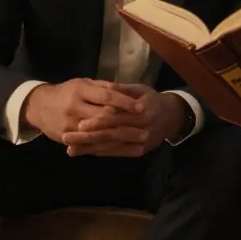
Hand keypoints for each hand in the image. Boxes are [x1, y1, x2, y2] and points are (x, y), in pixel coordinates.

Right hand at [22, 78, 147, 151]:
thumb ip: (102, 87)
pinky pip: (91, 146)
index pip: (106, 97)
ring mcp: (70, 126)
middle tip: (147, 128)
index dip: (125, 102)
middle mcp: (75, 109)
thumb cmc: (66, 92)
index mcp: (80, 91)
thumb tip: (123, 89)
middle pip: (105, 118)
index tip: (142, 106)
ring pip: (100, 135)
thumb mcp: (83, 83)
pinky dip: (110, 149)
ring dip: (122, 140)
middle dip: (127, 124)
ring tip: (142, 142)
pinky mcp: (68, 139)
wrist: (39, 106)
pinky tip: (126, 151)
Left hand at [62, 84, 183, 157]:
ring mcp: (141, 143)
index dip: (98, 121)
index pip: (117, 118)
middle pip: (111, 135)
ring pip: (112, 147)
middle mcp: (142, 130)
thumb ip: (123, 90)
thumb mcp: (141, 89)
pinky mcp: (138, 151)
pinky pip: (117, 153)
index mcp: (142, 112)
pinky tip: (86, 152)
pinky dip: (101, 153)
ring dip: (90, 149)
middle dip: (88, 138)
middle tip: (67, 138)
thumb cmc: (153, 99)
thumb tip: (107, 86)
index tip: (80, 123)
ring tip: (70, 149)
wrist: (173, 117)